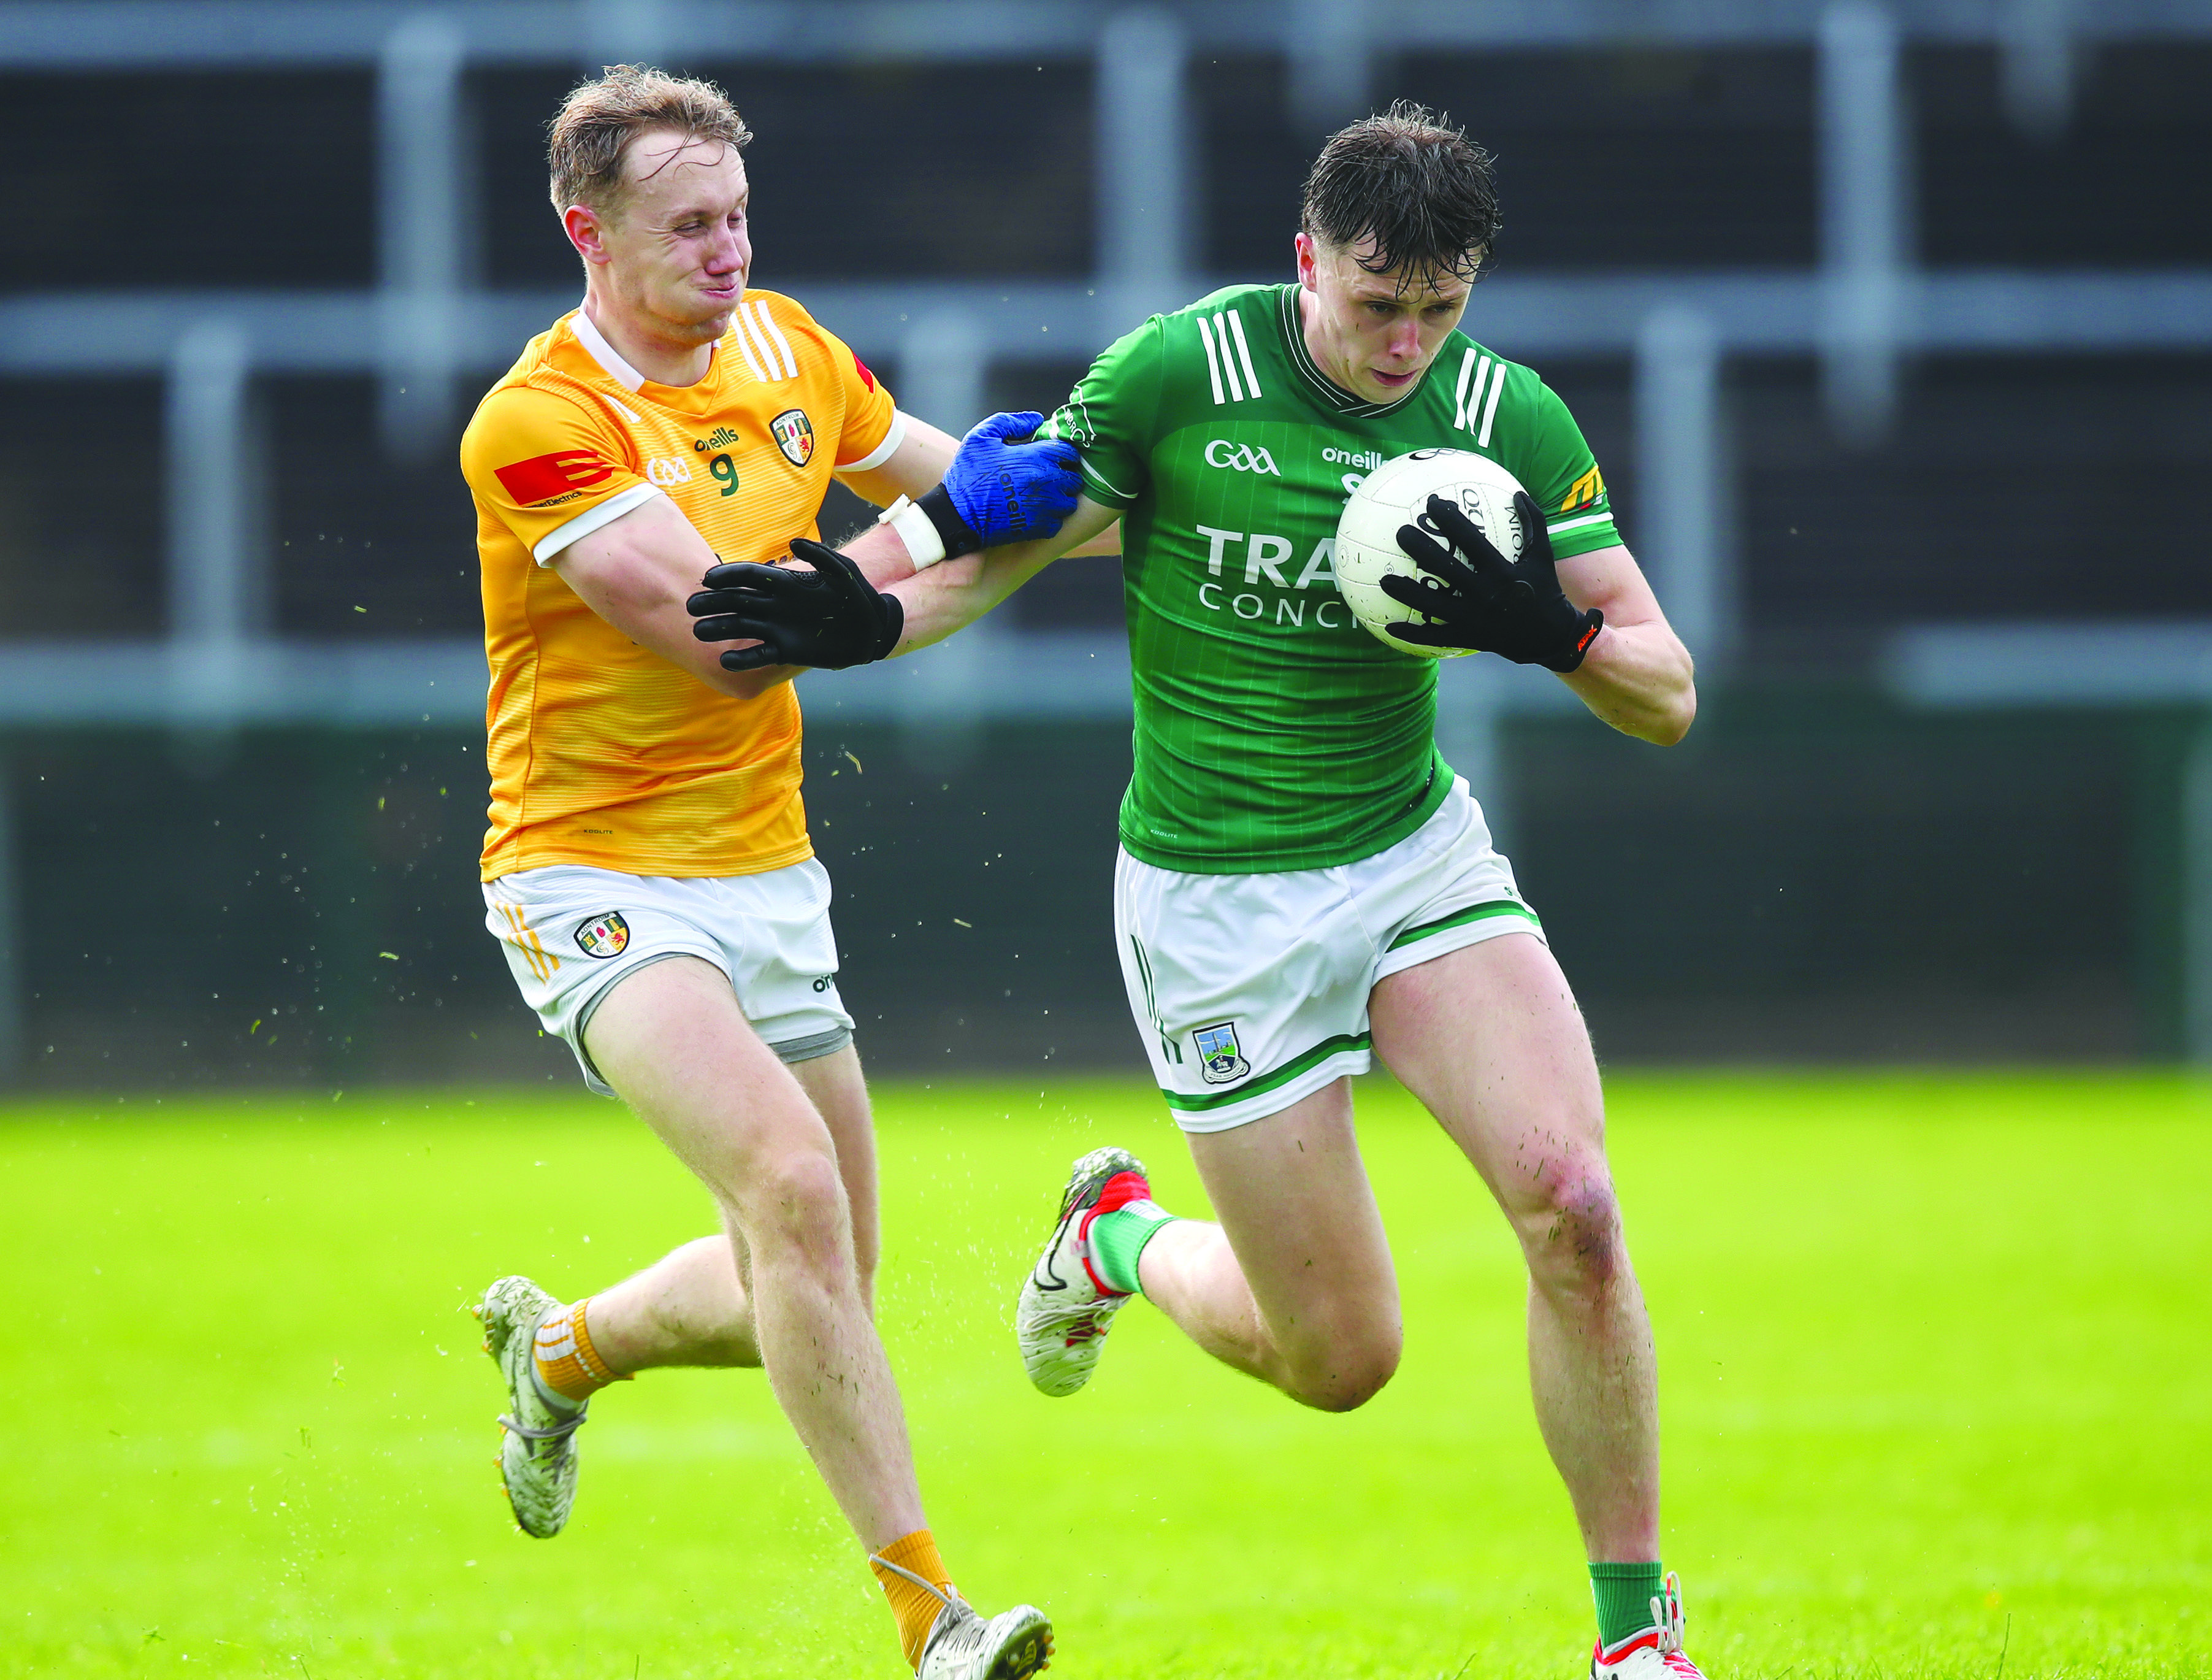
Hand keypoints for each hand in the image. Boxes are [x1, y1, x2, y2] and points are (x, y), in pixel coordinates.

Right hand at [686, 539, 903, 670]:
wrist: (870, 629)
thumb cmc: (856, 595)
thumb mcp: (842, 571)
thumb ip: (820, 556)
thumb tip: (793, 543)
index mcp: (785, 583)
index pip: (750, 576)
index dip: (728, 576)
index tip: (708, 579)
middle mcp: (775, 605)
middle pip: (737, 601)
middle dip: (714, 602)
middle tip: (691, 606)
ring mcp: (777, 628)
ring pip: (742, 627)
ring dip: (720, 629)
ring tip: (699, 632)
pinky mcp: (785, 650)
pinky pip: (759, 655)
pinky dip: (742, 660)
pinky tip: (725, 661)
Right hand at [913, 410, 1081, 559]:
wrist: (957, 514)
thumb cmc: (968, 473)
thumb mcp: (982, 437)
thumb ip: (1012, 422)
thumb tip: (1038, 420)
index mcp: (1036, 457)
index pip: (1069, 452)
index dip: (1061, 454)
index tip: (1049, 459)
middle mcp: (1046, 481)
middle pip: (1074, 478)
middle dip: (1063, 477)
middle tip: (1045, 479)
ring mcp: (1045, 507)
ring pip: (1069, 502)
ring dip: (1059, 500)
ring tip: (1041, 498)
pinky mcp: (1039, 528)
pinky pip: (1058, 523)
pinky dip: (1050, 520)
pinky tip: (1035, 514)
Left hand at [1383, 491, 1602, 671]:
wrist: (1550, 636)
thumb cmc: (1544, 589)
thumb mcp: (1544, 555)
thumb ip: (1533, 523)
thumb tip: (1517, 492)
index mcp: (1502, 572)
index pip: (1472, 541)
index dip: (1451, 522)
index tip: (1432, 505)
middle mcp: (1486, 595)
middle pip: (1446, 569)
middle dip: (1421, 549)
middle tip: (1401, 533)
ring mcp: (1474, 619)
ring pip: (1433, 605)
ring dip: (1407, 592)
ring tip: (1384, 580)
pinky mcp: (1468, 638)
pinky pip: (1436, 637)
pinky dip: (1413, 634)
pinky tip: (1390, 626)